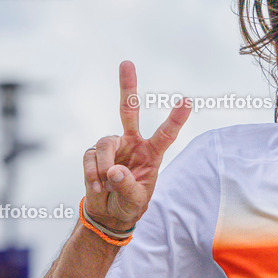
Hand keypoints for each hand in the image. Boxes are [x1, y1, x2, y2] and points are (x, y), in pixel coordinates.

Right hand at [83, 61, 190, 230]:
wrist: (108, 214)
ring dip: (103, 166)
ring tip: (106, 185)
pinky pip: (90, 158)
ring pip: (104, 143)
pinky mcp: (93, 154)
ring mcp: (112, 147)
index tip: (188, 101)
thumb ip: (128, 187)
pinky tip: (98, 187)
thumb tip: (114, 170)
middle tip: (126, 63)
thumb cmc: (129, 205)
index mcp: (151, 153)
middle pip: (128, 111)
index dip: (176, 118)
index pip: (166, 134)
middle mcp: (132, 144)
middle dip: (127, 87)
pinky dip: (92, 174)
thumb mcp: (135, 201)